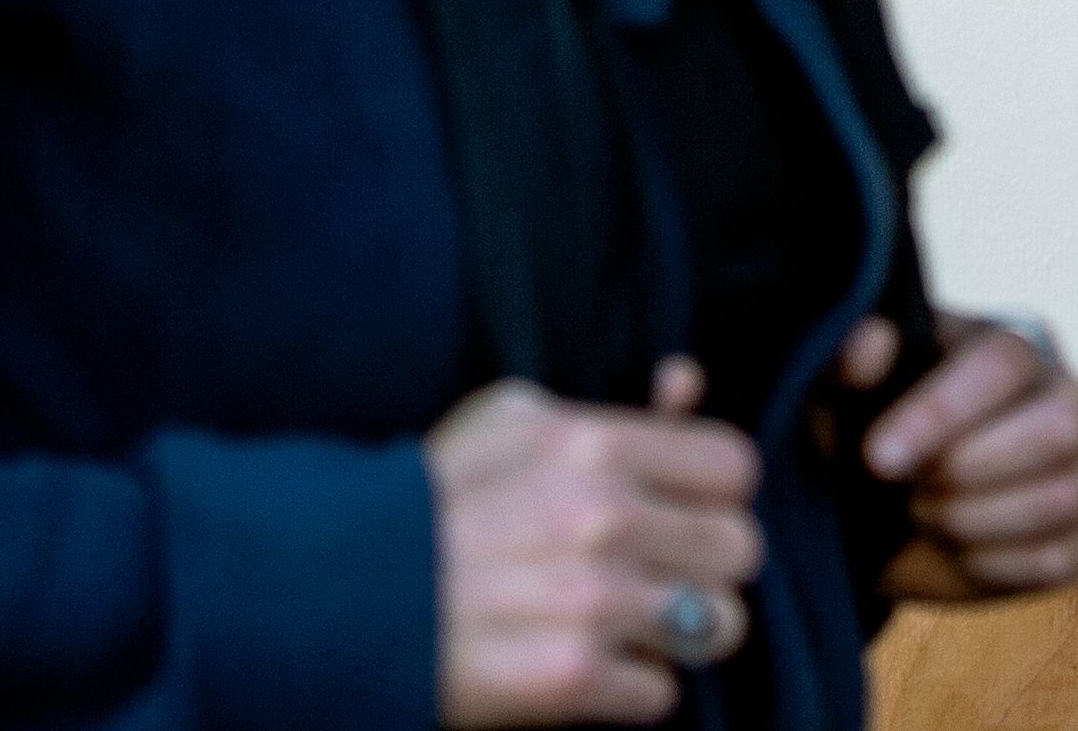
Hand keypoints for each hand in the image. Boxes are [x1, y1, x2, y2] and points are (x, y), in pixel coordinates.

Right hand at [430, 361, 765, 724]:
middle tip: (660, 573)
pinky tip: (589, 666)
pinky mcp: (569, 680)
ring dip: (682, 633)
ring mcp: (590, 603)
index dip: (714, 493)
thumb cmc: (428, 506)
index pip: (734, 467)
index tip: (684, 510)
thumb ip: (611, 412)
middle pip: (740, 549)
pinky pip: (661, 693)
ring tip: (633, 624)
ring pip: (721, 626)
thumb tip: (686, 385)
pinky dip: (630, 689)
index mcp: (590, 447)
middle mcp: (600, 520)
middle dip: (706, 565)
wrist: (337, 597)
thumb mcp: (510, 424)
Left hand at [842, 313, 1077, 604]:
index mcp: (1014, 345)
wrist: (883, 522)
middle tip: (909, 488)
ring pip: (1060, 497)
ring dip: (971, 519)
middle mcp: (1068, 398)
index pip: (1005, 362)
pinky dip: (989, 564)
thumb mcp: (842, 397)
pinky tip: (956, 546)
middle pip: (1060, 428)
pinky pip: (1054, 559)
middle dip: (967, 472)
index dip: (943, 411)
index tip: (878, 456)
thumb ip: (845, 361)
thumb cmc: (872, 437)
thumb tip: (872, 343)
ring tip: (926, 512)